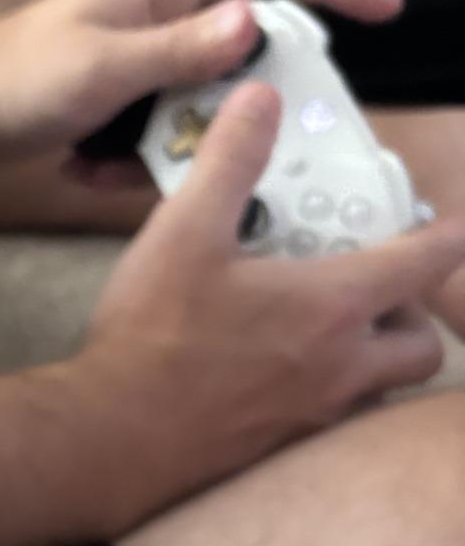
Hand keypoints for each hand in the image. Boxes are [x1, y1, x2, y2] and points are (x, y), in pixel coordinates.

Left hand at [0, 0, 401, 160]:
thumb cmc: (11, 80)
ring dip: (182, 142)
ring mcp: (137, 63)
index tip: (381, 8)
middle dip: (251, 95)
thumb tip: (255, 21)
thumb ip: (179, 49)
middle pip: (242, 46)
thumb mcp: (103, 66)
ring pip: (200, 103)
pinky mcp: (117, 106)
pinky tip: (85, 173)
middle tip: (261, 136)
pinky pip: (156, 137)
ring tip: (137, 164)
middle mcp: (156, 17)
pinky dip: (133, 164)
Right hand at [73, 82, 464, 521]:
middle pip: (421, 346)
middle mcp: (340, 365)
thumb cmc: (153, 338)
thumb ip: (229, 161)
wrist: (114, 438)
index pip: (424, 264)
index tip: (450, 225)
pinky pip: (335, 419)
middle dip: (414, 314)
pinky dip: (332, 391)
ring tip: (331, 329)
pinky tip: (281, 370)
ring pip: (382, 388)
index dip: (448, 237)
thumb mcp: (183, 232)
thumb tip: (259, 99)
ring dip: (376, 357)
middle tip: (376, 288)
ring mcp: (314, 413)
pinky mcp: (281, 445)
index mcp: (332, 305)